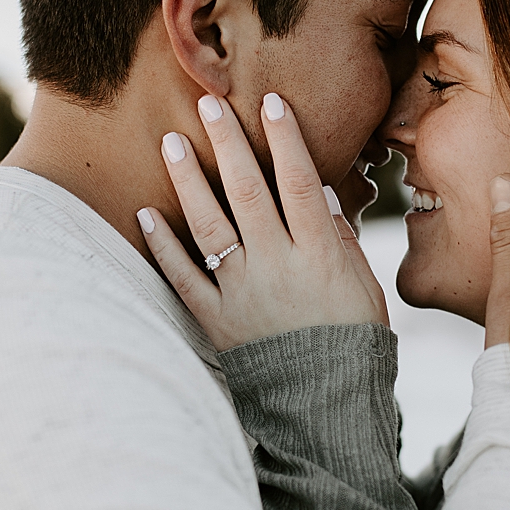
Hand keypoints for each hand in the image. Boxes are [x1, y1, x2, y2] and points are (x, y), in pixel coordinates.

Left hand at [141, 92, 389, 350]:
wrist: (327, 409)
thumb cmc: (354, 344)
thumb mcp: (364, 287)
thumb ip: (341, 240)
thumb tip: (317, 193)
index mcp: (319, 254)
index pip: (299, 182)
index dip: (285, 139)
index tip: (270, 101)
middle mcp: (277, 266)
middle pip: (247, 192)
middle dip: (227, 143)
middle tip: (208, 102)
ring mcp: (242, 293)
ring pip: (209, 226)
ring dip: (188, 181)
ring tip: (172, 141)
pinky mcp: (216, 321)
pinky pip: (183, 278)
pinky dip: (162, 246)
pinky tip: (144, 213)